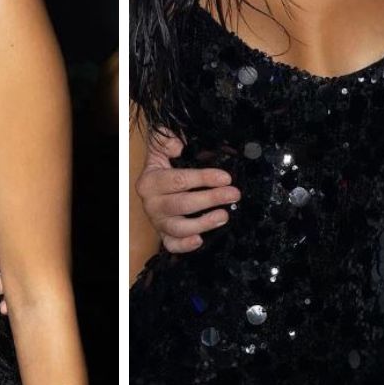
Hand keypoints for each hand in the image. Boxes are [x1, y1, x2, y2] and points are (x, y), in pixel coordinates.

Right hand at [135, 130, 238, 252]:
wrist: (154, 179)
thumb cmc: (164, 162)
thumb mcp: (162, 144)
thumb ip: (166, 138)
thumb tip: (178, 145)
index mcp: (150, 181)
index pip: (179, 180)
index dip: (204, 178)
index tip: (226, 177)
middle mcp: (151, 203)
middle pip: (182, 204)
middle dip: (211, 199)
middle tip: (234, 194)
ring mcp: (157, 220)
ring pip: (178, 228)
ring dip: (203, 223)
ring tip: (224, 216)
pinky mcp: (163, 234)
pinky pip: (171, 244)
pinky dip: (184, 245)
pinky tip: (201, 240)